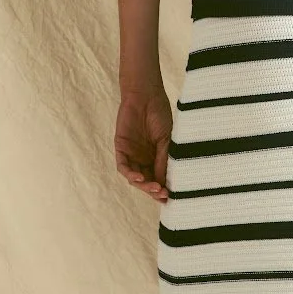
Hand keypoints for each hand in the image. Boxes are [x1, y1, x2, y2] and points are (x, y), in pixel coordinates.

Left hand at [114, 87, 173, 202]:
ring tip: (154, 188)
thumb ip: (163, 160)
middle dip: (154, 190)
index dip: (163, 189)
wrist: (146, 96)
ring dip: (144, 185)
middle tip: (163, 194)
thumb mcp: (166, 140)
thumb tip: (164, 183)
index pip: (158, 179)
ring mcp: (131, 155)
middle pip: (146, 181)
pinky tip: (139, 178)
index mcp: (155, 157)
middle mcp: (143, 159)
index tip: (171, 197)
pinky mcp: (121, 148)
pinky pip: (123, 166)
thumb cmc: (159, 115)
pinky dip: (130, 174)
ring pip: (134, 178)